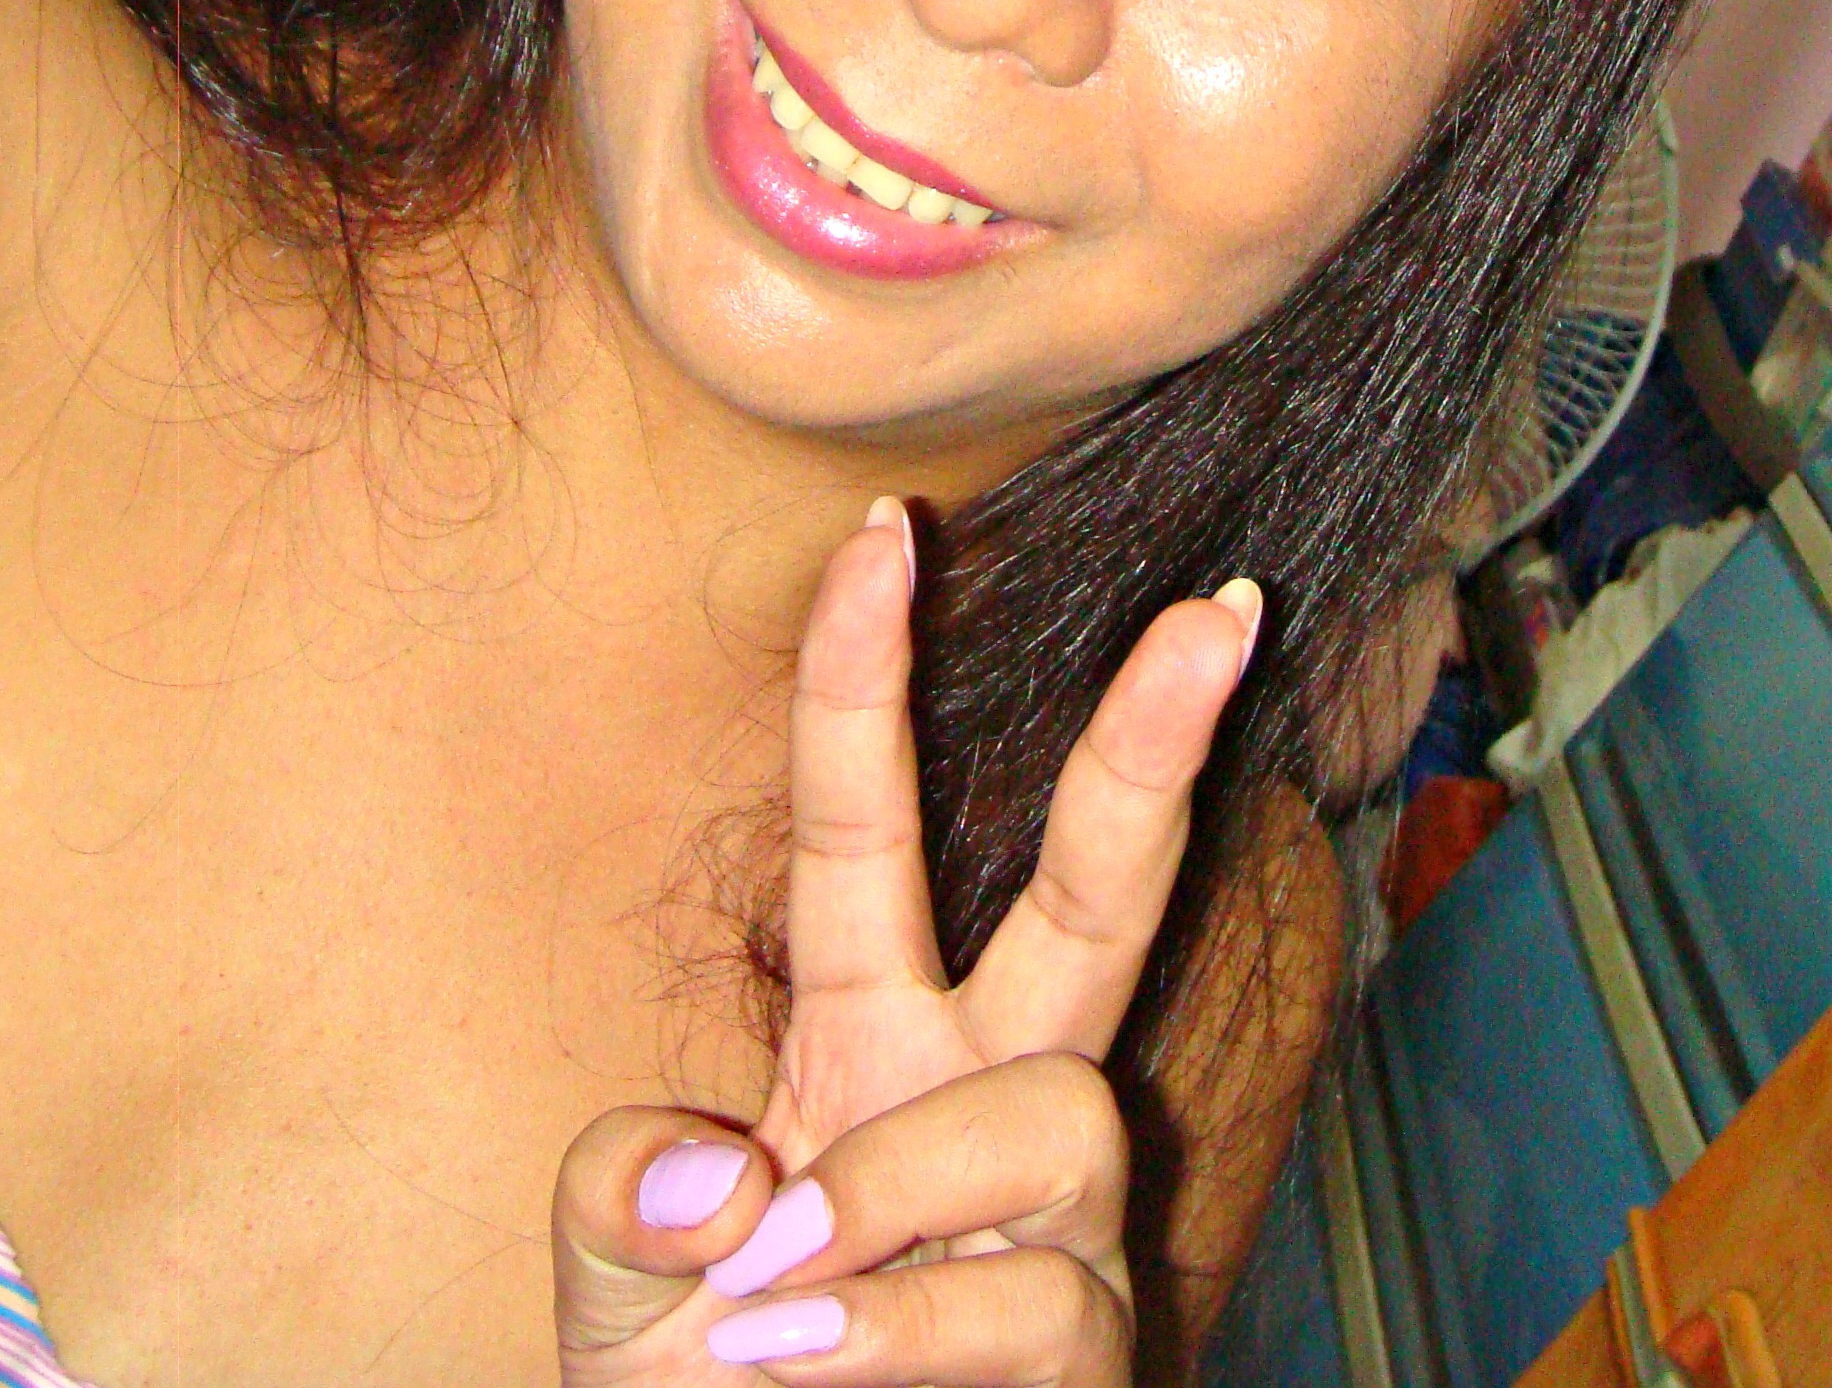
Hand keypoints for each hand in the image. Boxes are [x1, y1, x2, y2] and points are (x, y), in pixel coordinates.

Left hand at [553, 501, 1259, 1381]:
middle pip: (1092, 891)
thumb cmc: (691, 1381)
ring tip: (773, 1310)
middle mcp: (977, 1091)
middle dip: (1149, 747)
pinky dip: (895, 1336)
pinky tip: (822, 1376)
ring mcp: (1052, 1216)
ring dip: (894, 1196)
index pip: (863, 827)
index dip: (864, 680)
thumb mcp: (614, 1271)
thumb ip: (627, 1199)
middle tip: (1216, 607)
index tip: (884, 529)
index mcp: (858, 1034)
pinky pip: (1027, 1293)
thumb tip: (731, 1178)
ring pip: (1048, 1111)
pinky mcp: (1093, 1340)